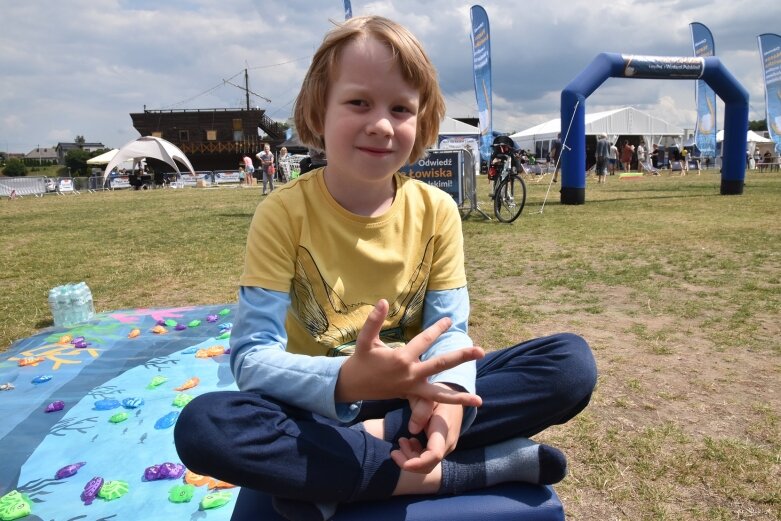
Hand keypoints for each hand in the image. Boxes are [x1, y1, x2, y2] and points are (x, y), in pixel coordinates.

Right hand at [335, 300, 483, 405]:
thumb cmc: (361, 361)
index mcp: (401, 359)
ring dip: (460, 397)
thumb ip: (374, 321)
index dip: (437, 329)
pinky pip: (432, 400)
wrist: (352, 386)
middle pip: (441, 365)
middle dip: (461, 357)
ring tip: (479, 400)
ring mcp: (412, 388)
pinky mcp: (411, 395)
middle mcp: (411, 374)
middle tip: (481, 351)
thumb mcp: (366, 341)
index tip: (449, 320)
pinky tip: (466, 404)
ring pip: (439, 393)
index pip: (424, 340)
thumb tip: (383, 301)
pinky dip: (448, 403)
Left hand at [391, 398, 463, 473]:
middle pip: (429, 464)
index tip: (401, 461)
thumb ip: (420, 410)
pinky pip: (429, 459)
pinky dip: (416, 456)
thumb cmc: (437, 394)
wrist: (454, 397)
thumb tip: (412, 431)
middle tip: (394, 451)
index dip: (418, 462)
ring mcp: (447, 447)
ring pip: (428, 464)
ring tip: (402, 441)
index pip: (434, 454)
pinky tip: (410, 442)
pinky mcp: (443, 448)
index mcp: (443, 428)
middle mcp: (448, 442)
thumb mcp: (427, 396)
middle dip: (409, 462)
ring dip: (411, 458)